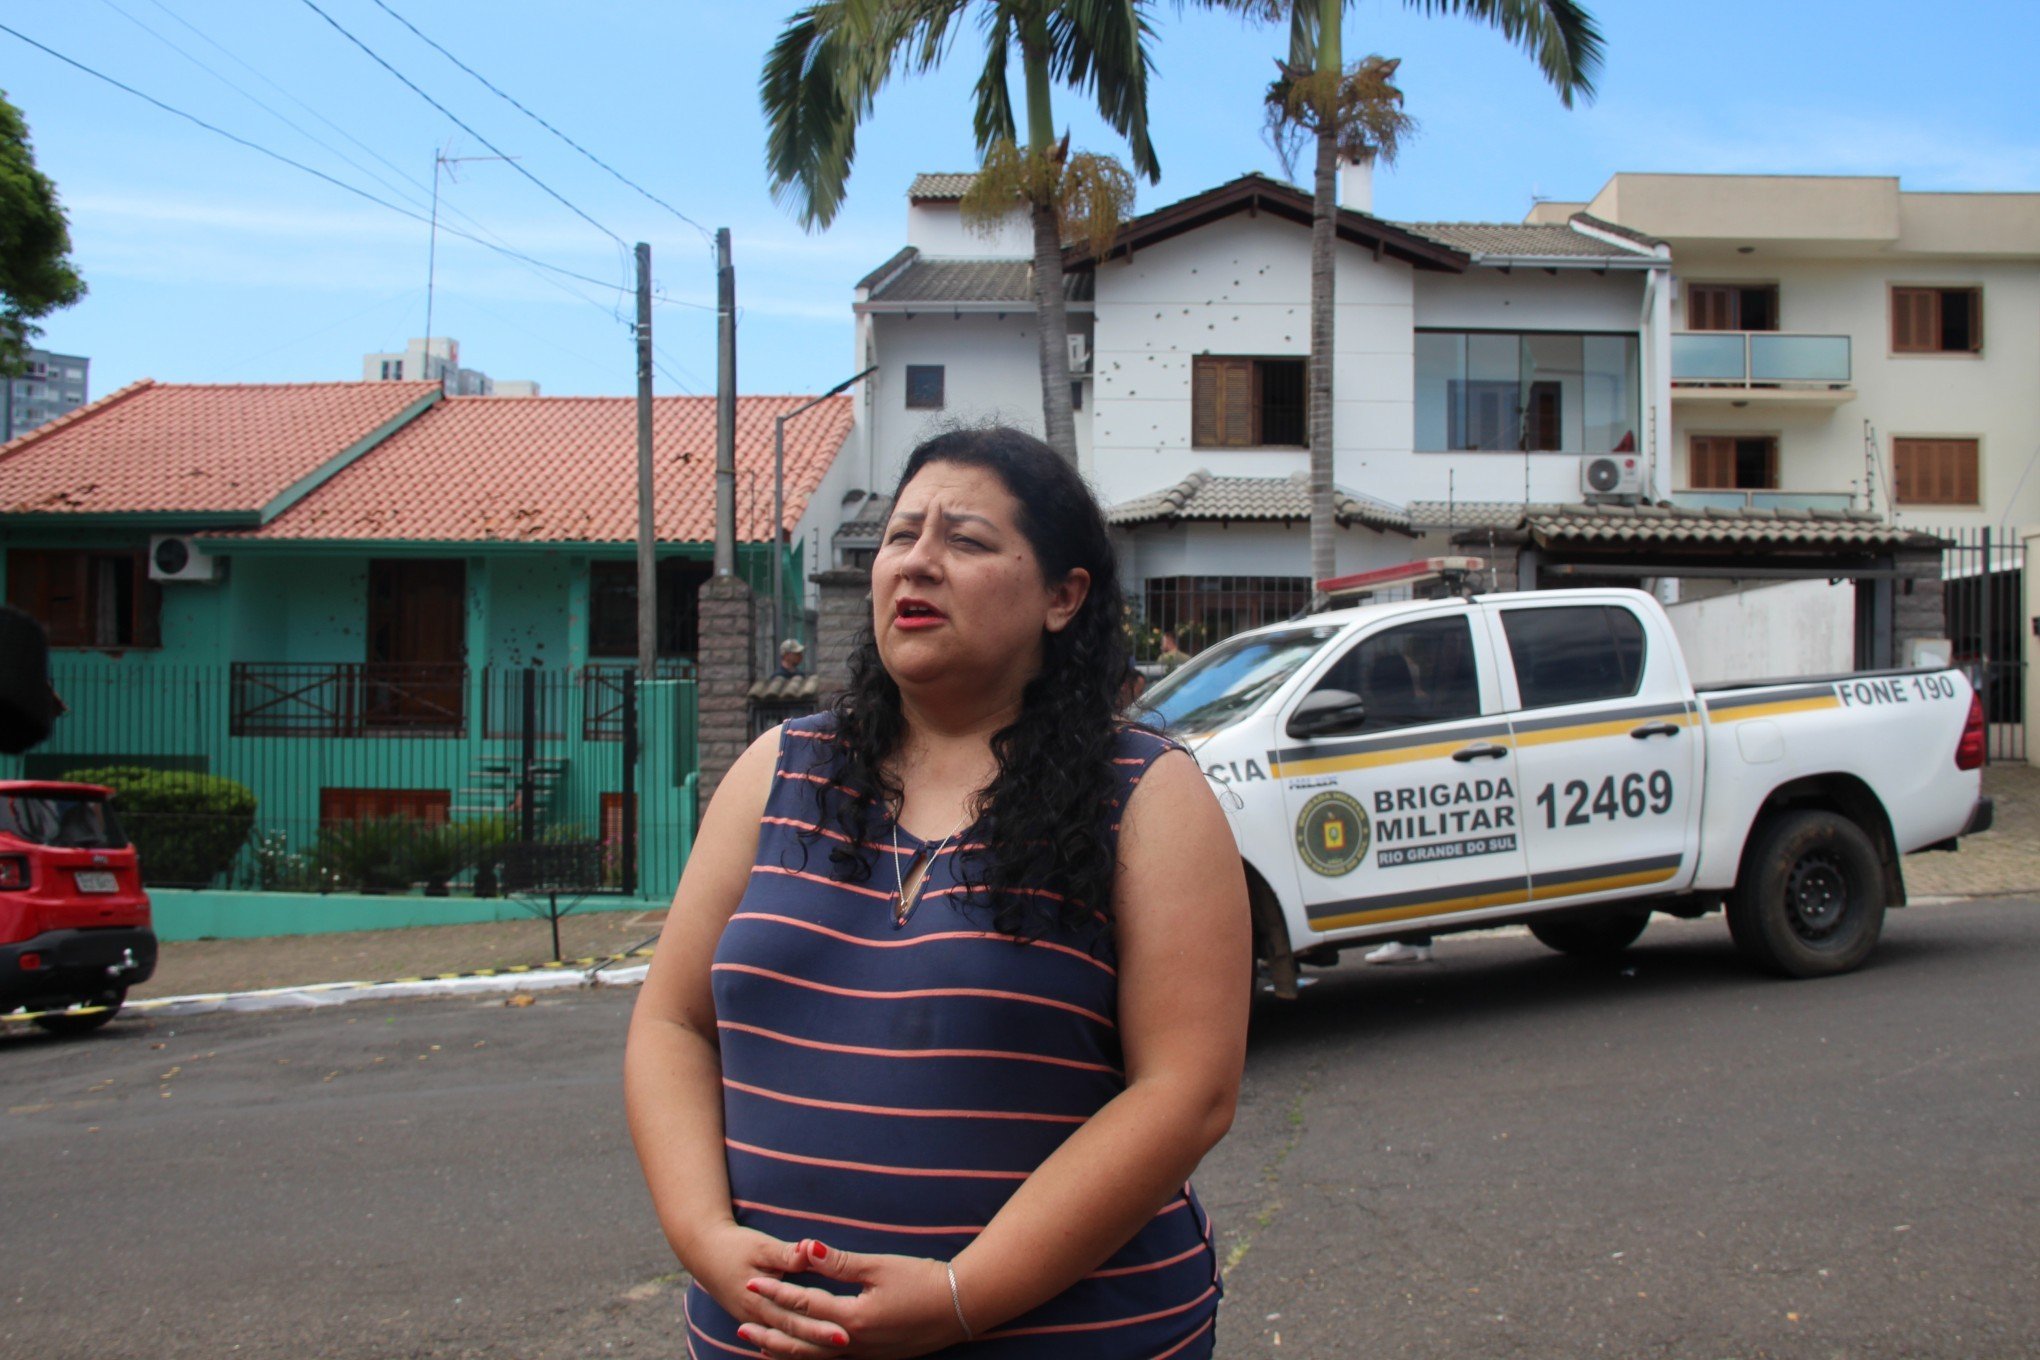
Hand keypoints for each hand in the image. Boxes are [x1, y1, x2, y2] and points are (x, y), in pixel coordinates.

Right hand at [689, 1223, 849, 1355]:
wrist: (704, 1252)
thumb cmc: (735, 1246)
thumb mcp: (762, 1246)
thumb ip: (788, 1253)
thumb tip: (811, 1249)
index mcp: (759, 1302)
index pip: (794, 1320)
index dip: (818, 1328)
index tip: (843, 1333)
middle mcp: (757, 1318)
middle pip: (793, 1336)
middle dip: (820, 1342)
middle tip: (847, 1342)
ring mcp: (755, 1322)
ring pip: (785, 1344)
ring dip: (809, 1348)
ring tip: (836, 1351)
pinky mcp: (756, 1320)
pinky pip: (778, 1339)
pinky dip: (794, 1348)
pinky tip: (812, 1351)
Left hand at [739, 1238, 962, 1359]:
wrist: (962, 1307)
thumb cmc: (923, 1281)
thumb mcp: (881, 1266)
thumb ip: (840, 1262)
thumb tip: (805, 1249)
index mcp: (854, 1318)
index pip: (805, 1305)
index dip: (777, 1293)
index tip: (752, 1283)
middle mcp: (855, 1343)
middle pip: (802, 1342)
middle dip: (771, 1333)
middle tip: (742, 1328)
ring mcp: (865, 1354)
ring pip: (816, 1358)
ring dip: (786, 1352)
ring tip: (762, 1348)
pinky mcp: (876, 1356)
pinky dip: (812, 1358)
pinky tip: (805, 1353)